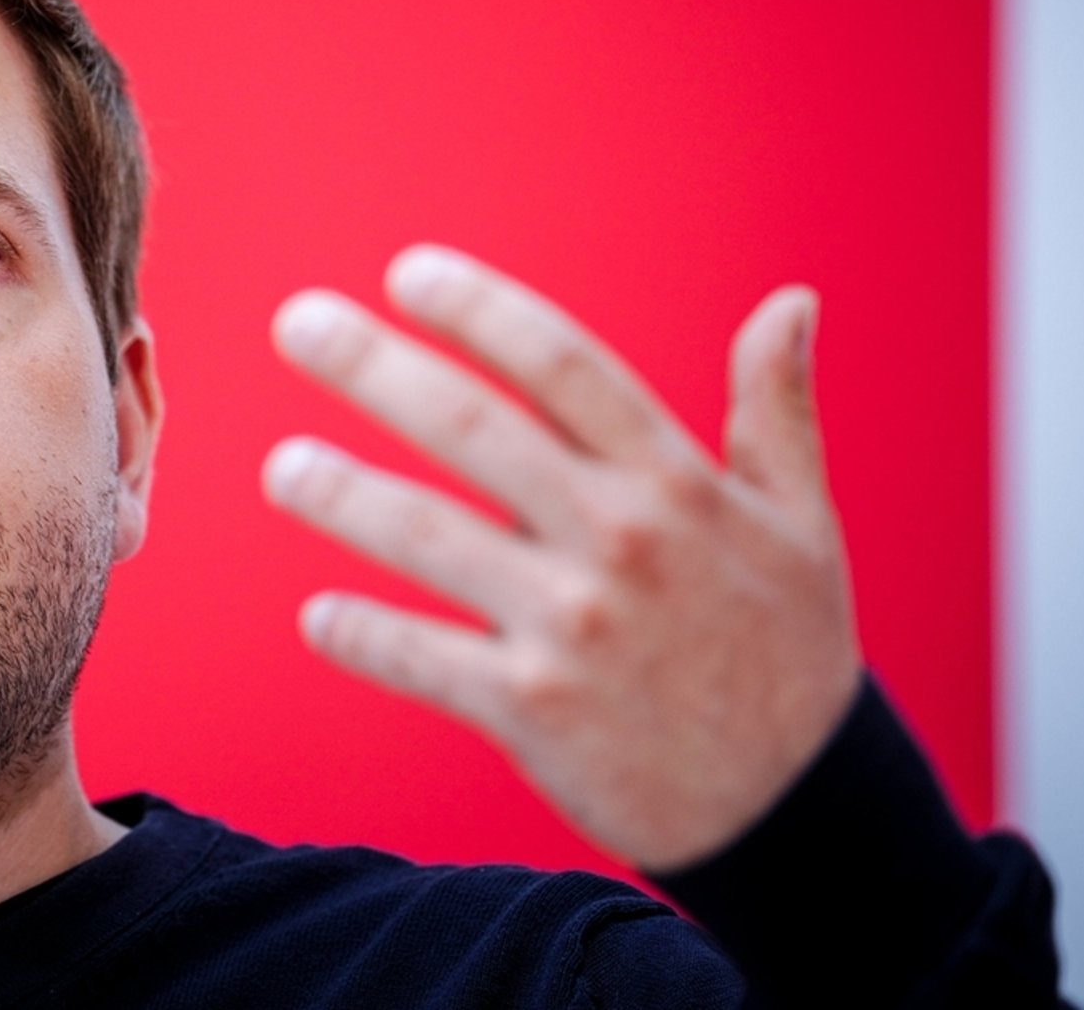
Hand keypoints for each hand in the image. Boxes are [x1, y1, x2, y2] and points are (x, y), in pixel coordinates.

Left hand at [261, 245, 862, 872]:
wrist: (798, 811)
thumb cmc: (788, 653)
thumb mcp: (802, 526)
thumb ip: (778, 411)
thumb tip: (791, 300)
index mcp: (677, 484)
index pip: (563, 367)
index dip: (480, 310)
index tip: (406, 273)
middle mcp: (620, 542)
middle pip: (474, 429)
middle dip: (375, 367)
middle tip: (297, 322)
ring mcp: (572, 627)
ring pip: (428, 538)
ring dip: (342, 496)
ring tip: (282, 470)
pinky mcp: (534, 711)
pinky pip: (422, 660)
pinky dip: (363, 636)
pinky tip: (317, 616)